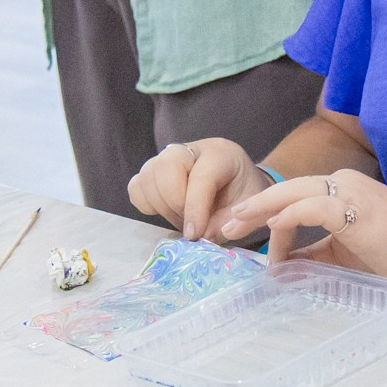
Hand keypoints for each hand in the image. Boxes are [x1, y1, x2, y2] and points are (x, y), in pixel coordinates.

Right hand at [127, 138, 269, 241]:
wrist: (237, 183)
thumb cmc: (244, 193)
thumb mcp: (249, 208)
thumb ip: (228, 222)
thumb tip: (199, 236)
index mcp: (219, 154)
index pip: (201, 177)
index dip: (195, 208)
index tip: (194, 235)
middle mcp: (189, 149)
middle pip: (165, 167)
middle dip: (175, 203)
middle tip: (190, 226)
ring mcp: (166, 158)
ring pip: (147, 177)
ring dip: (161, 206)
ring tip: (182, 219)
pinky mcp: (152, 171)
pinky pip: (137, 187)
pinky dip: (146, 204)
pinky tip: (167, 211)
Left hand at [215, 165, 386, 285]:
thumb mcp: (343, 253)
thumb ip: (313, 254)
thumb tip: (282, 267)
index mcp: (339, 190)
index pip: (293, 199)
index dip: (267, 221)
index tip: (253, 250)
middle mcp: (340, 183)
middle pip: (285, 190)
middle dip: (251, 209)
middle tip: (224, 226)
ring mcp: (347, 191)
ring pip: (292, 193)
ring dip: (260, 210)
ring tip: (235, 224)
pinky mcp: (352, 206)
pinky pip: (311, 207)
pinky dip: (288, 216)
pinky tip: (270, 226)